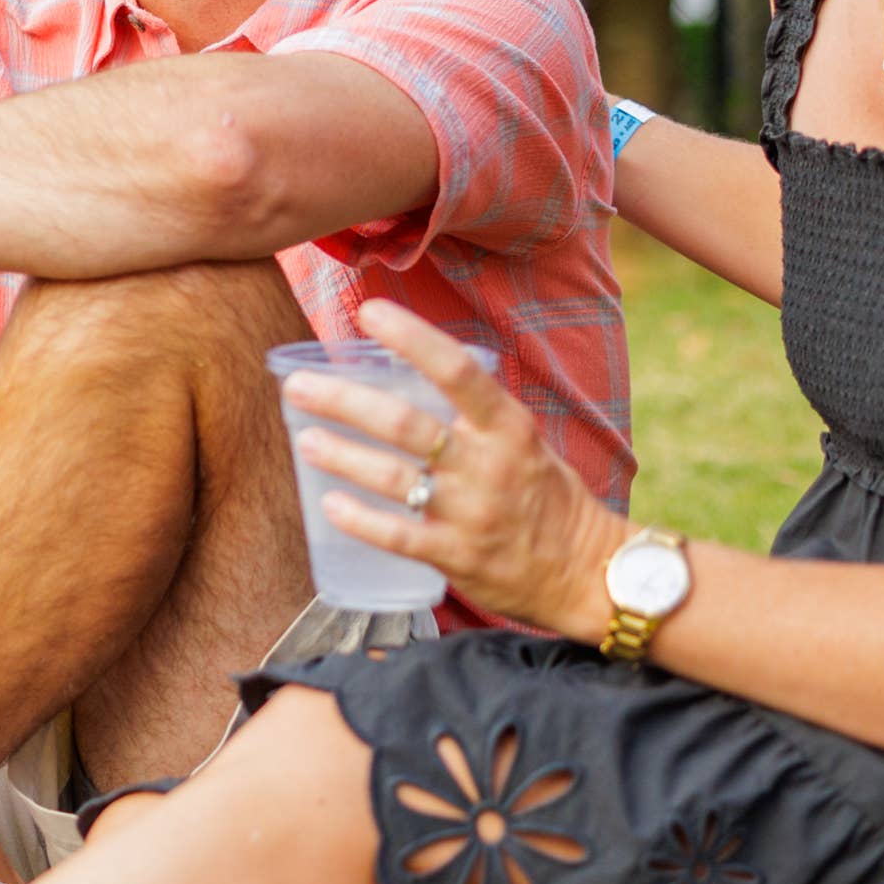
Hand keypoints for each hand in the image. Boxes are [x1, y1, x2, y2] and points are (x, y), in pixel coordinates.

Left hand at [281, 299, 630, 639]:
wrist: (585, 570)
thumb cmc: (547, 497)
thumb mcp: (524, 441)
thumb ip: (473, 415)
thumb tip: (410, 375)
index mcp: (509, 426)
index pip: (456, 369)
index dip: (410, 336)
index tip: (367, 312)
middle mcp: (489, 464)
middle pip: (405, 423)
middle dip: (344, 401)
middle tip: (298, 386)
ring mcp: (471, 513)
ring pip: (394, 478)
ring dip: (342, 455)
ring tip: (305, 439)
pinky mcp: (457, 557)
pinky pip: (398, 535)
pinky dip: (360, 519)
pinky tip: (329, 504)